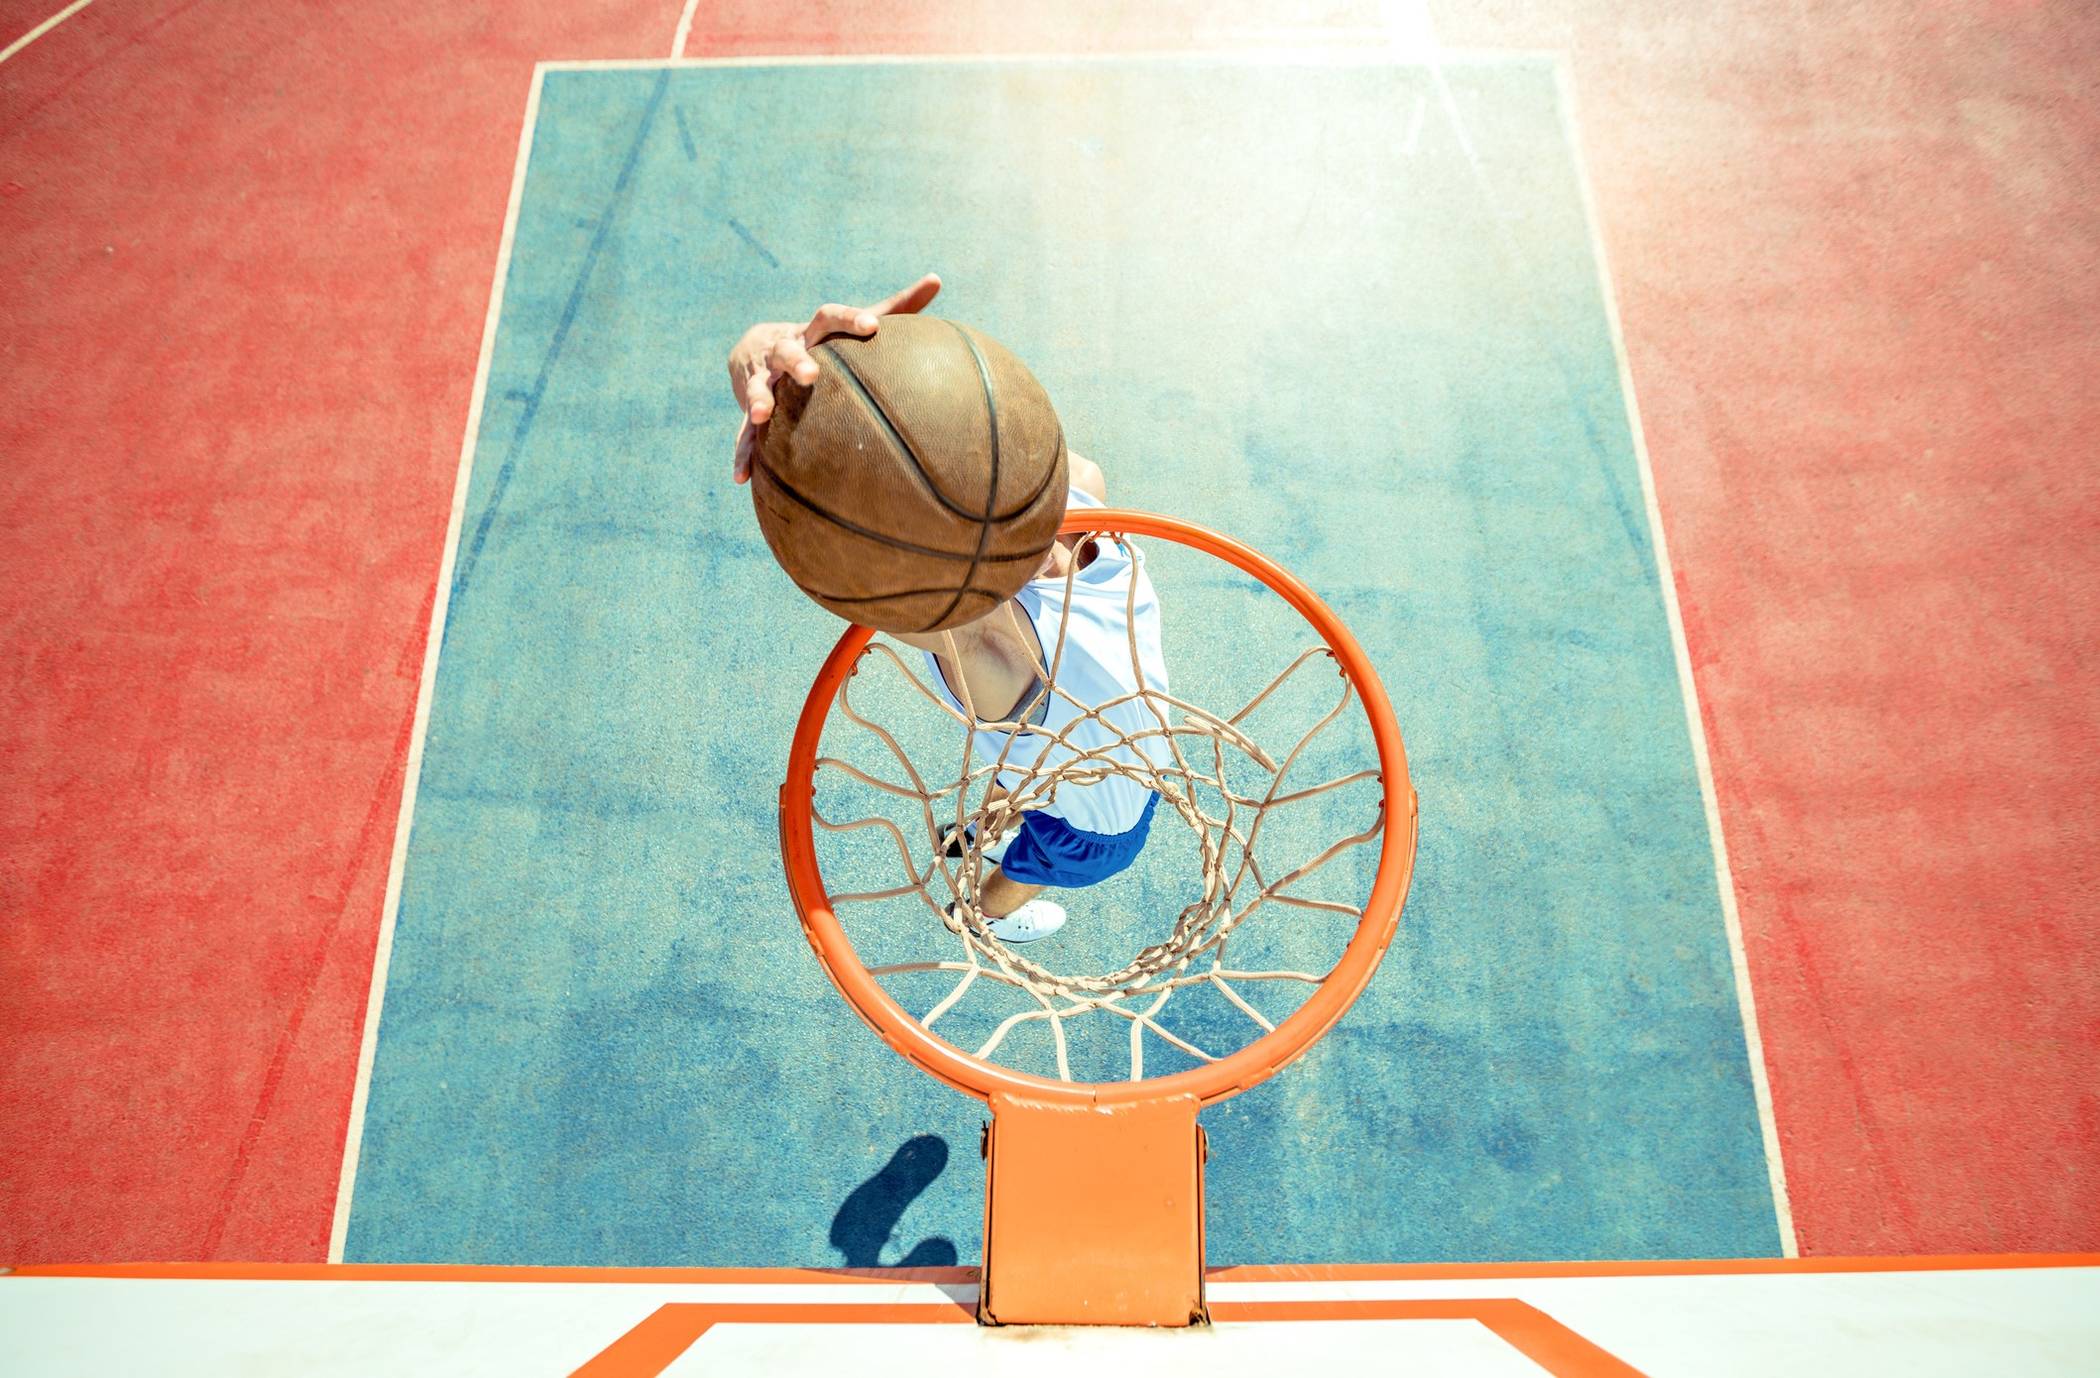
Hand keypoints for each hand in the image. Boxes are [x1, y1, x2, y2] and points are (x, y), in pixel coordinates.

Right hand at [727, 273, 942, 482]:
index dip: (850, 320)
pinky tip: (742, 477)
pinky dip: (743, 453)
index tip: (872, 326)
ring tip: (761, 413)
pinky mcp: (749, 408)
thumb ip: (895, 306)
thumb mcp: (849, 324)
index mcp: (812, 332)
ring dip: (758, 399)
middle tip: (811, 374)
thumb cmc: (820, 340)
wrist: (754, 348)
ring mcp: (764, 379)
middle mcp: (784, 350)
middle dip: (796, 361)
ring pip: (758, 387)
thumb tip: (937, 279)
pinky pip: (743, 432)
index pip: (829, 317)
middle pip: (787, 350)